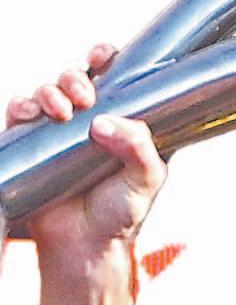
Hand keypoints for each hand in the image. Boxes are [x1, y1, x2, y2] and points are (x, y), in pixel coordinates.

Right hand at [5, 44, 169, 304]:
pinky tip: (33, 115)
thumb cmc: (120, 215)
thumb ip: (140, 147)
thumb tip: (105, 122)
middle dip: (76, 78)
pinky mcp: (32, 144)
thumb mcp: (146, 181)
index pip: (114, 81)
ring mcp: (58, 133)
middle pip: (76, 79)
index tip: (102, 58)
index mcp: (122, 126)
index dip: (106, 61)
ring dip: (51, 91)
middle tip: (84, 95)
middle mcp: (89, 124)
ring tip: (60, 109)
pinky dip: (23, 106)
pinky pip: (20, 111)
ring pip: (47, 91)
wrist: (86, 246)